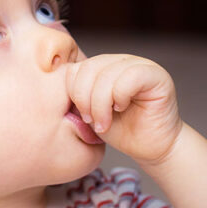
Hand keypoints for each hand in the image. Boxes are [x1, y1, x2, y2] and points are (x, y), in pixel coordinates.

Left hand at [66, 54, 182, 164]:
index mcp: (100, 66)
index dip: (72, 93)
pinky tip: (121, 109)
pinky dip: (119, 97)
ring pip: (106, 74)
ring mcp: (138, 64)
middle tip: (91, 121)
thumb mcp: (88, 111)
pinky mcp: (155, 74)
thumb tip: (51, 87)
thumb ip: (75, 96)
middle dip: (84, 99)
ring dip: (100, 104)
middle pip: (88, 69)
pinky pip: (129, 77)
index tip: (81, 116)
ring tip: (104, 122)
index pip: (74, 68)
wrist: (150, 147)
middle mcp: (118, 60)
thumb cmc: (117, 130)